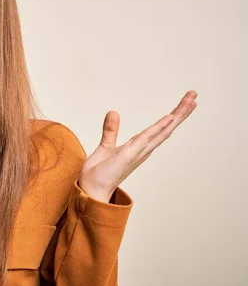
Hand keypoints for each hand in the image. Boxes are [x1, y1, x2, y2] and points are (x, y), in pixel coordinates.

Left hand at [78, 90, 197, 201]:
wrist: (92, 190)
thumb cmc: (100, 173)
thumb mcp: (106, 146)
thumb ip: (111, 130)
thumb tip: (113, 112)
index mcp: (138, 147)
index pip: (159, 129)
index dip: (172, 116)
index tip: (185, 103)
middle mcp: (143, 149)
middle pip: (166, 128)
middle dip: (181, 112)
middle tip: (194, 95)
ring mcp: (138, 152)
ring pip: (161, 131)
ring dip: (176, 115)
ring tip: (190, 101)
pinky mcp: (129, 155)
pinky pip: (146, 139)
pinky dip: (158, 128)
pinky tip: (169, 118)